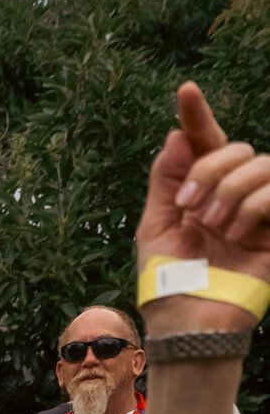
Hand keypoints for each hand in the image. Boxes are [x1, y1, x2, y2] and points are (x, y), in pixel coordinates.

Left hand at [138, 83, 269, 325]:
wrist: (187, 323)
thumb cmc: (168, 282)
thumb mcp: (155, 226)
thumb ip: (166, 179)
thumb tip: (178, 134)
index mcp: (201, 191)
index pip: (204, 143)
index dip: (197, 115)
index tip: (185, 91)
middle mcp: (232, 195)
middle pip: (235, 148)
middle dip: (209, 171)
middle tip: (190, 207)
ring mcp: (258, 211)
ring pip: (260, 164)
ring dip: (229, 190)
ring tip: (212, 226)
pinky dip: (253, 206)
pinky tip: (237, 233)